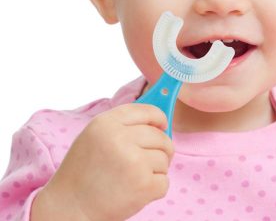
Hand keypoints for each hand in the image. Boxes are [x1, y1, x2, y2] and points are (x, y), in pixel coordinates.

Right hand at [32, 103, 173, 220]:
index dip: (159, 118)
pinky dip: (155, 188)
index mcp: (106, 123)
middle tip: (148, 161)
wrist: (68, 209)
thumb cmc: (81, 172)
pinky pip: (164, 181)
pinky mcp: (143, 185)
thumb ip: (121, 124)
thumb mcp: (94, 136)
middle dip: (161, 148)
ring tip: (134, 178)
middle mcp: (120, 138)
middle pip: (160, 136)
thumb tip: (157, 122)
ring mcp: (134, 161)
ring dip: (156, 170)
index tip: (163, 125)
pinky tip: (136, 191)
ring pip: (164, 158)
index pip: (147, 111)